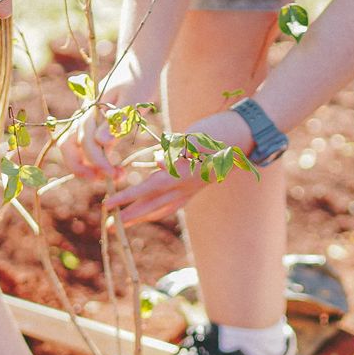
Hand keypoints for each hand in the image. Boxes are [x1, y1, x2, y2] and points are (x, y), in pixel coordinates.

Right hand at [61, 67, 156, 180]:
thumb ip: (118, 120)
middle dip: (79, 167)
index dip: (97, 161)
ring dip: (85, 166)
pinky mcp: (96, 125)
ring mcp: (88, 120)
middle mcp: (84, 115)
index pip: (85, 141)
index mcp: (90, 109)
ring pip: (74, 147)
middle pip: (68, 145)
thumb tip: (101, 144)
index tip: (114, 174)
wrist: (138, 66)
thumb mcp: (133, 99)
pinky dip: (95, 160)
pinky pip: (87, 146)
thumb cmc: (138, 79)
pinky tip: (113, 169)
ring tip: (107, 178)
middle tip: (99, 181)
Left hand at [100, 108, 253, 226]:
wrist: (246, 134)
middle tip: (108, 225)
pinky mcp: (198, 187)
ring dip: (143, 217)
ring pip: (163, 209)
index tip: (107, 204)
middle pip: (152, 206)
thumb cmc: (220, 130)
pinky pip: (174, 204)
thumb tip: (158, 161)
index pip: (147, 189)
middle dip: (129, 216)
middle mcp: (187, 187)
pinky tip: (154, 210)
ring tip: (126, 222)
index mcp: (183, 174)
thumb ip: (176, 149)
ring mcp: (194, 189)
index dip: (126, 197)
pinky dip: (160, 209)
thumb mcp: (196, 135)